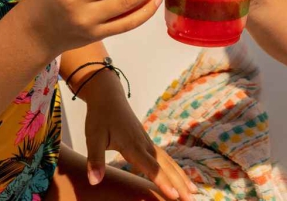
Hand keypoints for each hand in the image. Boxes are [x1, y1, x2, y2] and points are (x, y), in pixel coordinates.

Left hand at [81, 75, 194, 200]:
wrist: (108, 95)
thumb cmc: (99, 117)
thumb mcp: (92, 138)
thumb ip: (95, 160)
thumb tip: (94, 181)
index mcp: (132, 146)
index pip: (151, 167)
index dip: (163, 182)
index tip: (174, 196)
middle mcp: (144, 144)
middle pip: (166, 167)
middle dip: (179, 184)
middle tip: (192, 200)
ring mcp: (148, 142)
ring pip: (169, 162)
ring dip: (181, 177)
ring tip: (193, 192)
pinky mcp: (147, 141)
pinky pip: (165, 158)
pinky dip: (175, 169)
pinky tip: (180, 177)